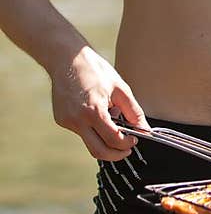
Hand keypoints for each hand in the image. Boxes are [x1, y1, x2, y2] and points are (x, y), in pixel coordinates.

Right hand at [51, 46, 147, 160]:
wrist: (67, 59)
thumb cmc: (96, 70)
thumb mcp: (121, 89)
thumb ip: (134, 113)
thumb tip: (145, 131)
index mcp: (94, 112)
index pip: (113, 140)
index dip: (127, 144)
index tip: (135, 140)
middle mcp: (77, 120)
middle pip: (98, 152)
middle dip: (116, 154)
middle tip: (127, 148)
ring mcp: (67, 122)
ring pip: (89, 141)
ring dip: (104, 138)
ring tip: (111, 115)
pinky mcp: (61, 120)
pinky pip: (81, 132)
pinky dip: (93, 128)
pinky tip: (96, 110)